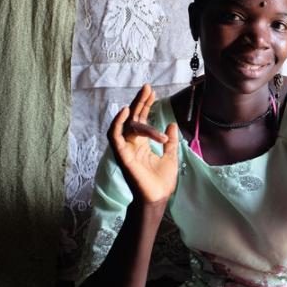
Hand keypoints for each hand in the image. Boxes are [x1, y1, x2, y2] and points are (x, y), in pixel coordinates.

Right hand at [107, 84, 178, 204]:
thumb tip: (171, 124)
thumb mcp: (170, 156)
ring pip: (126, 124)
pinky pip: (114, 136)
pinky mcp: (122, 155)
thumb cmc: (161, 182)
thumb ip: (170, 141)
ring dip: (133, 109)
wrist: (157, 198)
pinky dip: (118, 123)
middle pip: (133, 118)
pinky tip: (127, 111)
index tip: (153, 93)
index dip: (146, 106)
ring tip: (143, 95)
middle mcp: (131, 144)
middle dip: (140, 102)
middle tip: (148, 87)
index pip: (141, 120)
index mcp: (141, 144)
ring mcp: (125, 149)